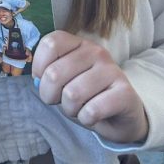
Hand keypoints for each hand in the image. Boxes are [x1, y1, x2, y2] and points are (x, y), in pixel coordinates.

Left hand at [33, 31, 147, 143]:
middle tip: (62, 101)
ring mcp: (112, 71)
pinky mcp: (125, 93)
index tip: (42, 80)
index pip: (49, 44)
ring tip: (80, 108)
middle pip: (54, 73)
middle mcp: (96, 52)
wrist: (122, 116)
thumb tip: (38, 79)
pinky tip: (93, 116)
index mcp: (79, 44)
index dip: (38, 66)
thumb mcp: (65, 80)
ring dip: (70, 109)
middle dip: (50, 95)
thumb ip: (49, 72)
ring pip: (72, 94)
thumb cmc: (87, 95)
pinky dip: (86, 119)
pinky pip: (92, 110)